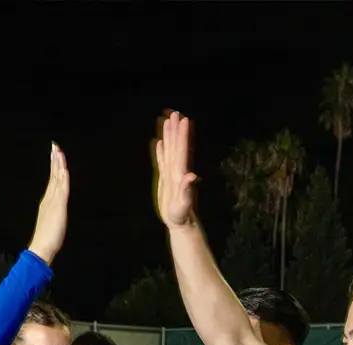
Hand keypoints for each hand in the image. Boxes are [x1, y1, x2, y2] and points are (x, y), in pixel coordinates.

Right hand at [27, 143, 69, 264]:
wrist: (41, 248)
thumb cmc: (47, 238)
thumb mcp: (52, 221)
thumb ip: (53, 212)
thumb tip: (55, 206)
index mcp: (48, 200)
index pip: (52, 179)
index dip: (54, 166)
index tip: (55, 153)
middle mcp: (49, 198)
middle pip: (53, 175)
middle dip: (55, 160)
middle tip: (55, 145)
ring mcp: (53, 202)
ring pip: (57, 179)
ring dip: (58, 165)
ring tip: (58, 152)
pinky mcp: (58, 207)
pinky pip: (61, 190)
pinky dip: (62, 179)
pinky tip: (64, 170)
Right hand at [155, 111, 198, 229]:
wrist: (180, 222)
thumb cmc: (182, 215)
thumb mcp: (184, 203)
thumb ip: (187, 189)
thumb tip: (192, 176)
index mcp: (180, 173)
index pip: (182, 150)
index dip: (183, 136)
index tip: (184, 120)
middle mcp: (177, 169)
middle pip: (176, 145)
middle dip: (176, 130)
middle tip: (175, 113)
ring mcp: (171, 173)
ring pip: (170, 150)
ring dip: (169, 136)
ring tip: (168, 121)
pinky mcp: (165, 178)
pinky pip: (163, 160)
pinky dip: (161, 150)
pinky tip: (160, 142)